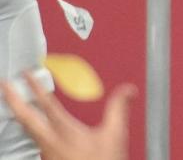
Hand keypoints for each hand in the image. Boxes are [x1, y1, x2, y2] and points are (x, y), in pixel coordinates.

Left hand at [1, 73, 134, 159]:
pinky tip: (34, 129)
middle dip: (13, 99)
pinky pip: (34, 141)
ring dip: (21, 114)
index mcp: (64, 131)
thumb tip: (127, 90)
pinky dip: (30, 129)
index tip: (27, 73)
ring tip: (16, 105)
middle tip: (5, 85)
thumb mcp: (115, 134)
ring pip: (27, 130)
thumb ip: (118, 108)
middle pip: (26, 117)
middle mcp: (49, 142)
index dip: (36, 86)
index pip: (46, 103)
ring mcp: (46, 153)